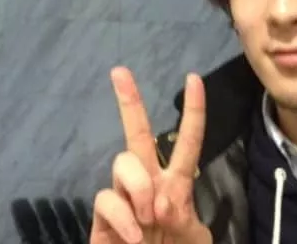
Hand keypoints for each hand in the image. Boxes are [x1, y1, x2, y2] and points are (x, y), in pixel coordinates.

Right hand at [90, 67, 211, 243]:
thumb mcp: (194, 239)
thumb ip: (186, 220)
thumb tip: (161, 201)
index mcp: (176, 183)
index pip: (188, 141)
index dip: (194, 111)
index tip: (194, 79)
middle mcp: (148, 182)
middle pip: (138, 134)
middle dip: (129, 101)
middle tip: (120, 71)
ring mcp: (124, 196)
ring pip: (123, 162)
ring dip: (139, 188)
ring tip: (149, 220)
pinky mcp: (102, 215)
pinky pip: (107, 197)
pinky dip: (124, 217)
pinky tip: (134, 236)